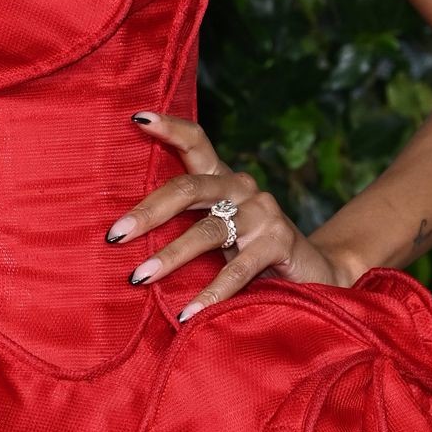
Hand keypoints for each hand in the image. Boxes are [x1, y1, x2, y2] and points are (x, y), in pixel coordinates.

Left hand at [109, 111, 358, 319]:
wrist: (316, 274)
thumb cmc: (248, 253)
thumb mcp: (215, 232)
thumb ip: (183, 224)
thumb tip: (121, 236)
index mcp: (222, 179)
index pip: (196, 141)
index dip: (168, 127)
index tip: (138, 117)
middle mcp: (241, 187)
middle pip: (188, 189)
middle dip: (148, 212)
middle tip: (115, 234)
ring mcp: (263, 212)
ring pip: (208, 231)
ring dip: (170, 256)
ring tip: (139, 277)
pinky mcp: (280, 242)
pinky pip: (237, 270)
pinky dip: (210, 294)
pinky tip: (188, 314)